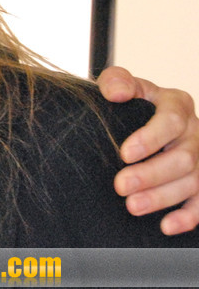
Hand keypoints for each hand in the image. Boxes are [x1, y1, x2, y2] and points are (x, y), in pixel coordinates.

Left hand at [97, 66, 198, 234]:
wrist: (140, 116)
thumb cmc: (132, 101)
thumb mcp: (122, 83)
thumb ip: (117, 81)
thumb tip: (117, 93)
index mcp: (176, 104)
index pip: (170, 121)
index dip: (150, 138)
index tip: (125, 153)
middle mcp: (194, 132)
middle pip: (184, 158)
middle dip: (151, 174)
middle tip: (121, 186)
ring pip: (191, 182)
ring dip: (162, 197)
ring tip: (133, 205)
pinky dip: (188, 216)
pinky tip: (167, 225)